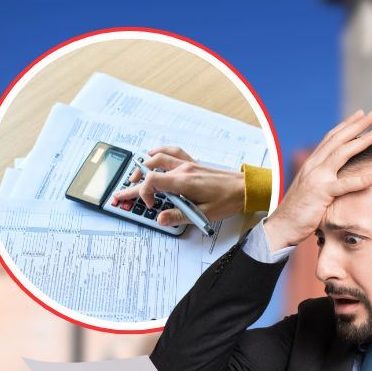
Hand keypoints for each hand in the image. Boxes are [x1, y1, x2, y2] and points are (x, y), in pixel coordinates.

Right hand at [109, 146, 245, 227]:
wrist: (246, 188)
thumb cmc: (229, 200)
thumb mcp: (204, 214)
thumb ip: (180, 216)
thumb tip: (160, 219)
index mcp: (184, 181)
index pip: (152, 180)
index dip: (143, 193)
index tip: (149, 205)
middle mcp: (183, 169)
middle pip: (150, 167)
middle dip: (134, 179)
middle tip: (125, 191)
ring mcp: (188, 164)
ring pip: (159, 155)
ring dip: (144, 163)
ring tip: (136, 174)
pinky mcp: (194, 163)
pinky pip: (173, 151)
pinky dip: (160, 153)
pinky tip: (156, 157)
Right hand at [264, 109, 371, 247]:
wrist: (281, 226)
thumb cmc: (299, 210)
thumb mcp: (312, 188)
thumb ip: (323, 178)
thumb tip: (337, 175)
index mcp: (312, 163)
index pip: (331, 138)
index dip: (346, 125)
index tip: (360, 115)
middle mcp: (314, 165)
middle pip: (338, 139)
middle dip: (357, 125)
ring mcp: (317, 177)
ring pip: (342, 153)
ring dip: (361, 141)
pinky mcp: (321, 193)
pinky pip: (345, 185)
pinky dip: (362, 180)